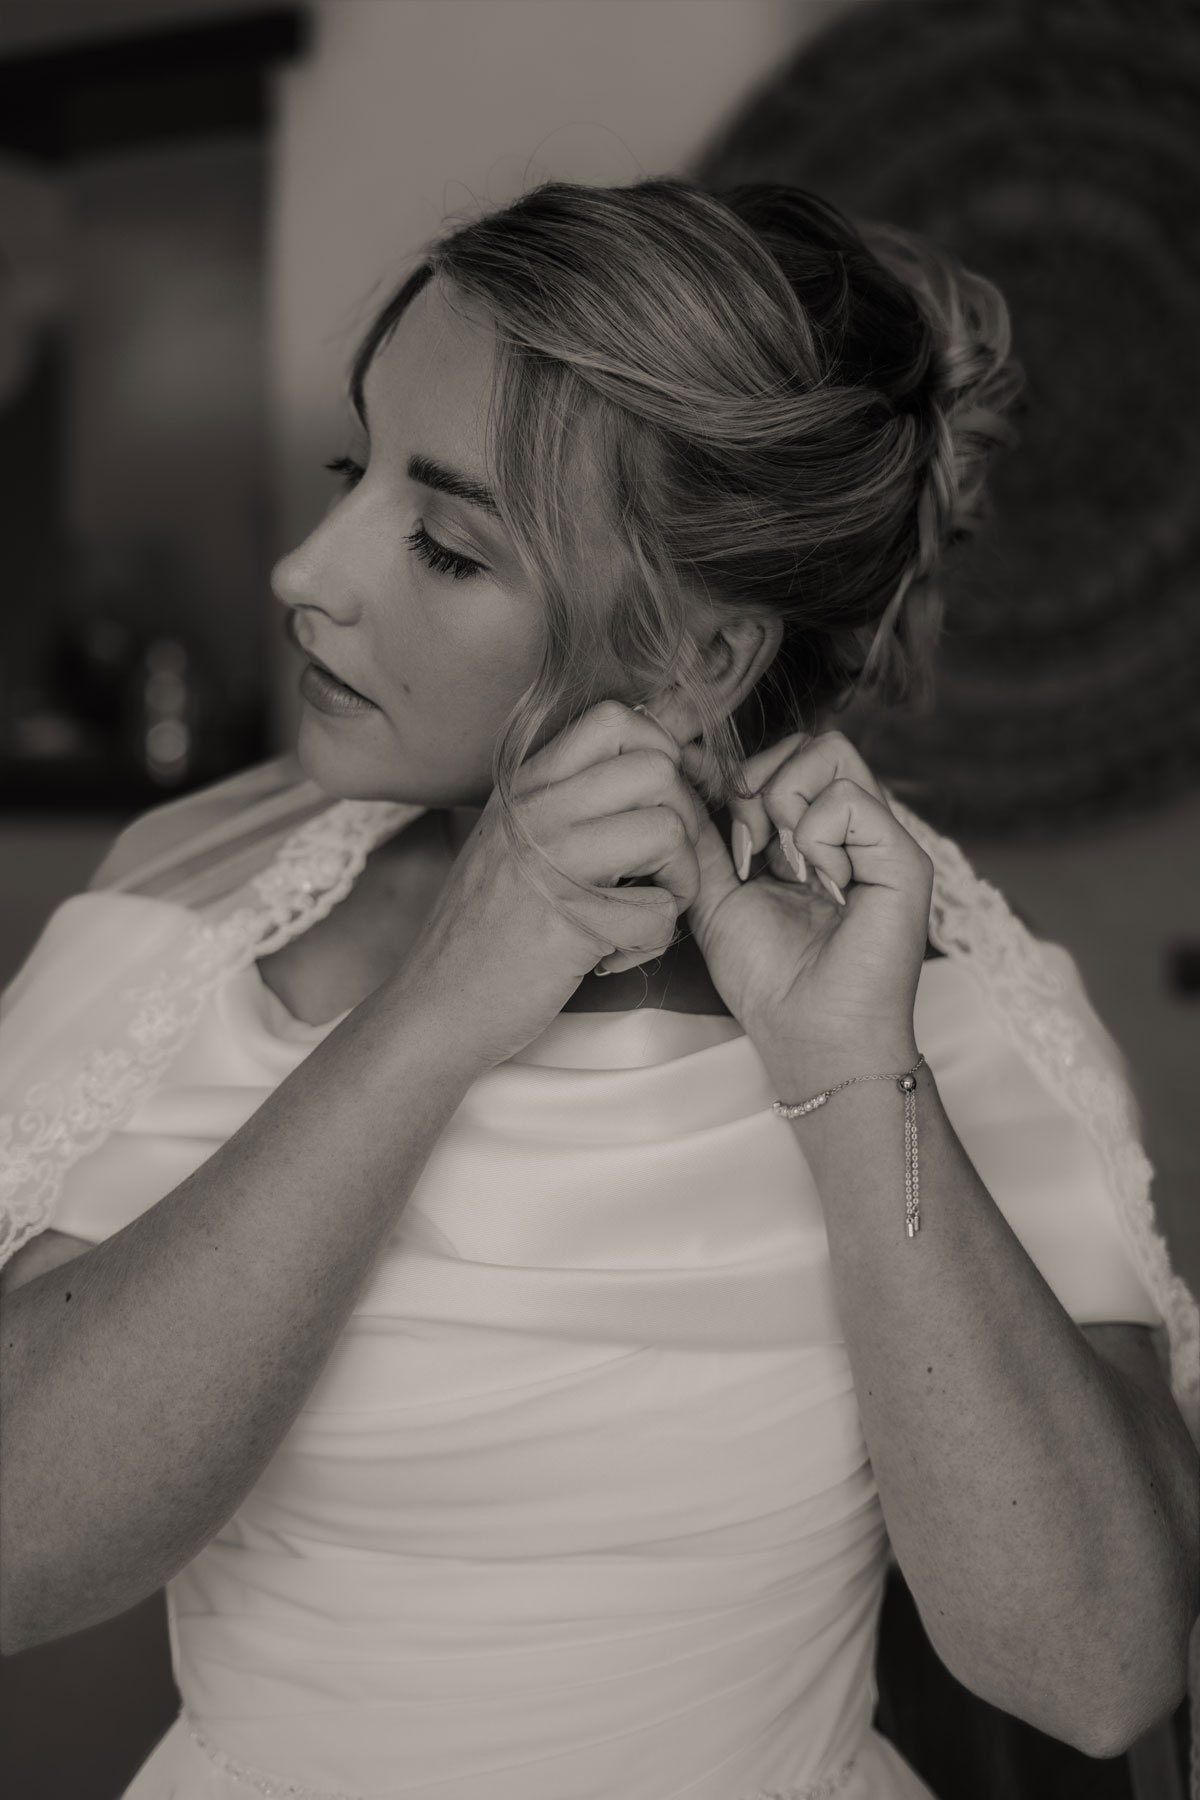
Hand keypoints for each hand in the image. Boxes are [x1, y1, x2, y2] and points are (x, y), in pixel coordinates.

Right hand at [395, 700, 704, 1072]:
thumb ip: (568, 799)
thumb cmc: (485, 930)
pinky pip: (659, 912)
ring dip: (678, 882)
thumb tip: (657, 759)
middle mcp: (536, 810)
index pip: (617, 718)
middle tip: (658, 869)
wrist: (436, 1005)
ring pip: (670, 830)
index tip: (658, 805)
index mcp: (526, 786)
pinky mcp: (570, 921)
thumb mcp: (513, 840)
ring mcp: (551, 862)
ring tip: (641, 912)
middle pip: (658, 768)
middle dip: (683, 822)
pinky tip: (613, 955)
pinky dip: (650, 942)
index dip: (662, 756)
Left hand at [666, 729, 931, 1076]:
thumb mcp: (717, 894)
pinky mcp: (904, 859)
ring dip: (785, 806)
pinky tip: (820, 884)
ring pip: (830, 752)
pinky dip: (815, 836)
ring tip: (785, 868)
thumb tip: (676, 776)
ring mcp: (882, 839)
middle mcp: (853, 829)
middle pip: (808, 742)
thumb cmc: (770, 980)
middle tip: (751, 852)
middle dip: (760, 785)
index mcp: (816, 835)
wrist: (808, 1037)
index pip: (785, 757)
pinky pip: (850, 798)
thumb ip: (703, 836)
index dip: (740, 776)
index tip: (717, 823)